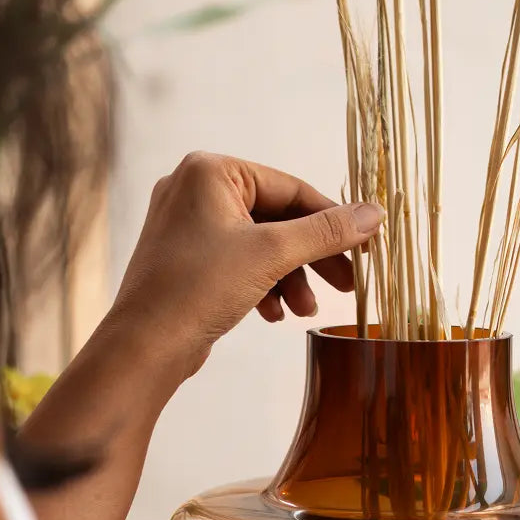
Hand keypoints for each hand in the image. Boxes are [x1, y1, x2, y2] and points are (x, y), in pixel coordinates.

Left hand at [110, 152, 383, 375]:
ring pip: (261, 245)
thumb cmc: (197, 290)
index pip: (291, 189)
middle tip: (346, 285)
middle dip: (312, 257)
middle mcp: (195, 189)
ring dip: (290, 278)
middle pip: (278, 218)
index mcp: (211, 171)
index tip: (365, 248)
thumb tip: (374, 214)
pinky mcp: (187, 259)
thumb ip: (326, 232)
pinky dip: (264, 285)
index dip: (333, 221)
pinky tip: (274, 314)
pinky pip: (240, 262)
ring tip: (304, 310)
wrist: (144, 347)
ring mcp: (188, 225)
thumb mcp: (272, 255)